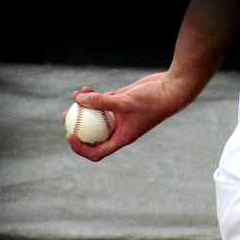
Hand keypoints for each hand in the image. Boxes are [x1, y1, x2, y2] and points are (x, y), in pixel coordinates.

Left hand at [64, 72, 183, 161]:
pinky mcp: (124, 102)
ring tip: (75, 96)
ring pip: (97, 115)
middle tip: (66, 116)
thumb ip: (102, 101)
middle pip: (93, 133)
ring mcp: (122, 115)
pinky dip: (94, 96)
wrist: (173, 89)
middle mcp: (121, 128)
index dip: (81, 147)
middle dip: (78, 126)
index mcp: (122, 137)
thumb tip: (78, 99)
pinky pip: (104, 101)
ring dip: (85, 107)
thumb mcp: (125, 102)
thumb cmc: (153, 100)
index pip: (97, 152)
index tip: (70, 134)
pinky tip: (86, 88)